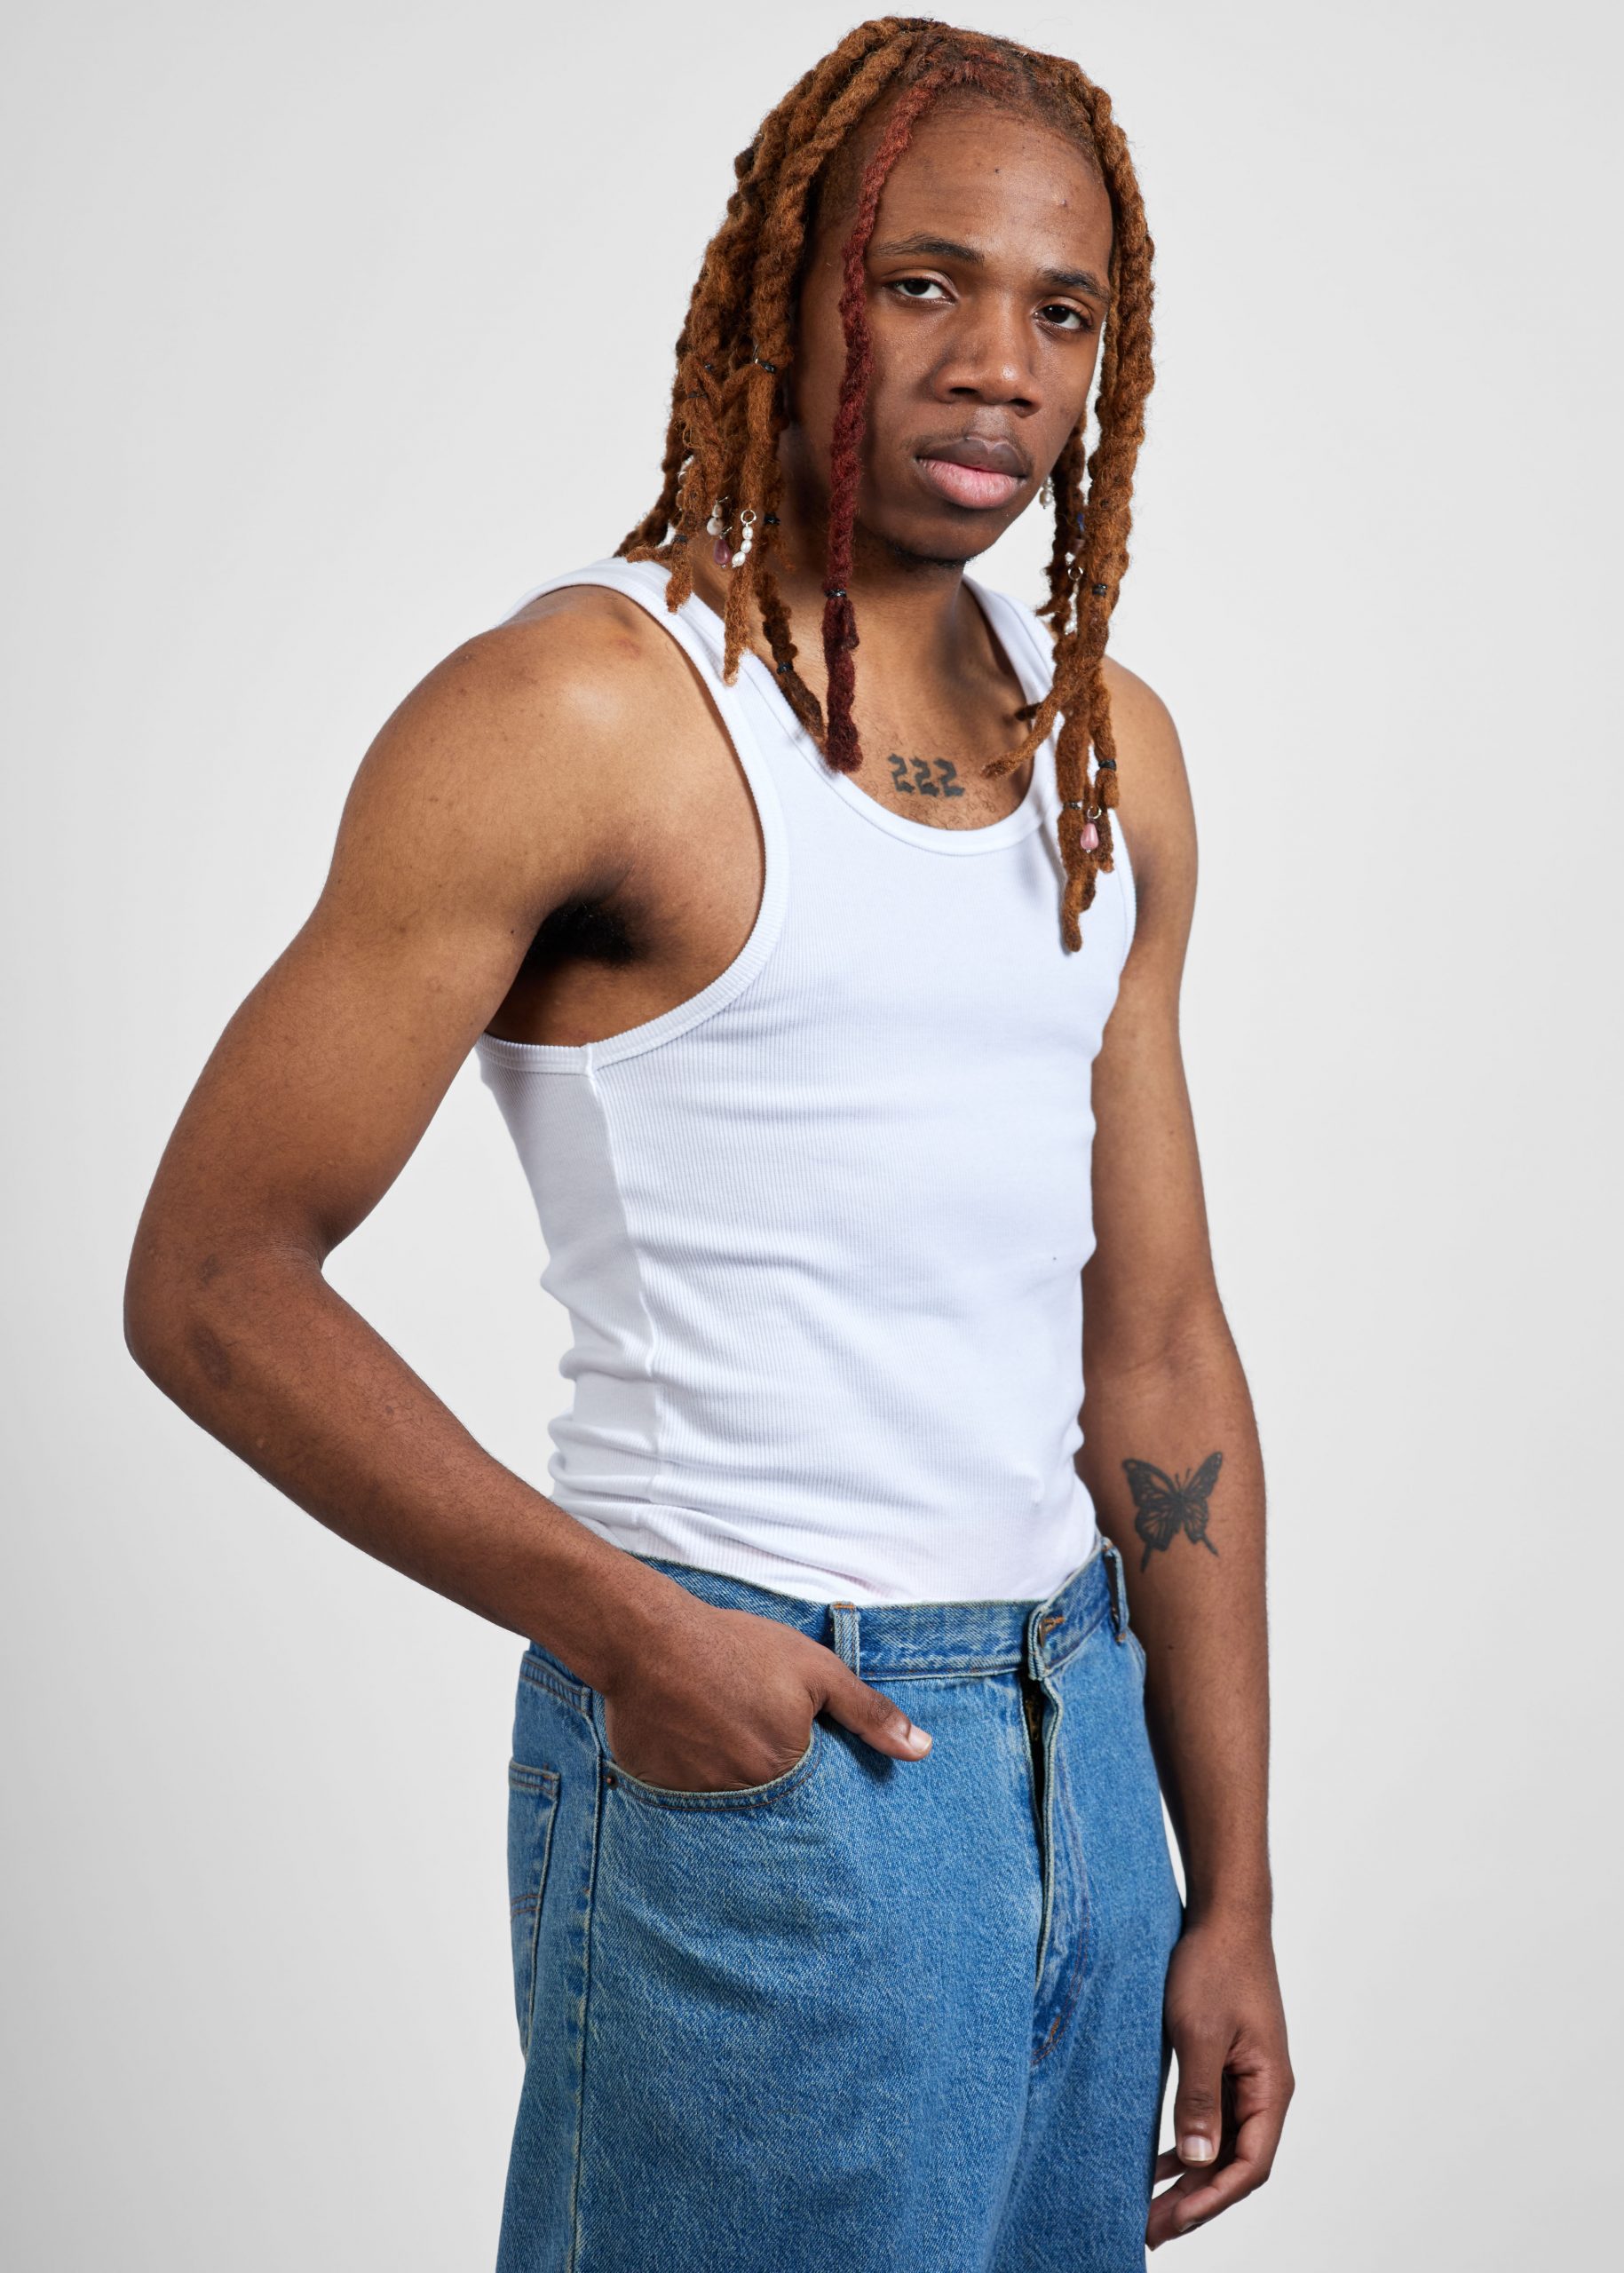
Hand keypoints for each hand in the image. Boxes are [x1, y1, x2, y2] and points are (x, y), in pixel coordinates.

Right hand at [600, 1597, 932, 1792]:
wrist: (650, 1639)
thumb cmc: (737, 1648)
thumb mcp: (815, 1669)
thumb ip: (868, 1712)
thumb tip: (921, 1750)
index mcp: (787, 1770)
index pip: (816, 1799)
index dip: (810, 1774)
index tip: (796, 1752)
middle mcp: (744, 1796)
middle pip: (771, 1802)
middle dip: (768, 1777)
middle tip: (751, 1735)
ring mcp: (698, 1799)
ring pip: (728, 1802)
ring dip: (730, 1778)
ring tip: (718, 1733)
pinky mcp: (660, 1792)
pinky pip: (685, 1798)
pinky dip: (691, 1777)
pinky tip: (687, 1740)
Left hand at [1146, 1909, 1293, 2249]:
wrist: (1223, 1915)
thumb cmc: (1213, 1966)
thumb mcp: (1197, 2033)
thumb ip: (1199, 2099)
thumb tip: (1198, 2162)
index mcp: (1269, 2088)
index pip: (1249, 2166)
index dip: (1211, 2200)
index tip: (1171, 2222)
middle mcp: (1265, 2090)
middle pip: (1236, 2165)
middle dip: (1197, 2202)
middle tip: (1150, 2229)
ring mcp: (1248, 2078)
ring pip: (1223, 2146)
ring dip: (1191, 2179)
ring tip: (1151, 2209)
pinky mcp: (1228, 2063)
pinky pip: (1213, 2120)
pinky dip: (1189, 2146)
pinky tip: (1160, 2162)